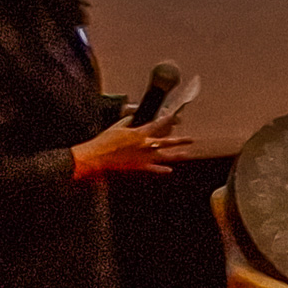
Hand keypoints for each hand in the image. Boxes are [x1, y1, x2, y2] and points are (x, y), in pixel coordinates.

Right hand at [72, 110, 193, 177]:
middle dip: (179, 140)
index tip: (175, 117)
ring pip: (164, 156)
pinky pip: (153, 169)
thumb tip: (131, 118)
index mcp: (139, 134)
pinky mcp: (139, 167)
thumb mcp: (116, 128)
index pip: (157, 124)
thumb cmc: (104, 142)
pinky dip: (161, 169)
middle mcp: (145, 145)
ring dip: (176, 155)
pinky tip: (169, 170)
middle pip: (166, 141)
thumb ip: (126, 122)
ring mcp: (143, 157)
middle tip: (190, 139)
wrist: (97, 156)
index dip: (168, 120)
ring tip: (186, 154)